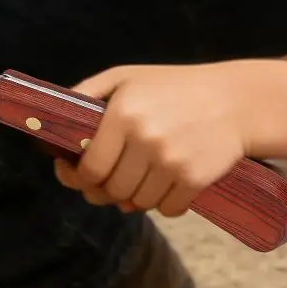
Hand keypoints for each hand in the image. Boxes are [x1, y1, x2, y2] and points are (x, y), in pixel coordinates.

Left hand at [54, 62, 253, 217]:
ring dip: (136, 197)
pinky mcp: (195, 179)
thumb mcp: (126, 77)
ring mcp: (171, 161)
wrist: (235, 100)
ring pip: (137, 204)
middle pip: (111, 191)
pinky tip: (170, 181)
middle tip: (114, 179)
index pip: (89, 169)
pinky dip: (165, 203)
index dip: (79, 178)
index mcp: (123, 112)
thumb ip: (86, 94)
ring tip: (144, 176)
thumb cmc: (173, 87)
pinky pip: (167, 211)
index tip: (81, 175)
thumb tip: (51, 121)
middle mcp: (145, 138)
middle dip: (107, 190)